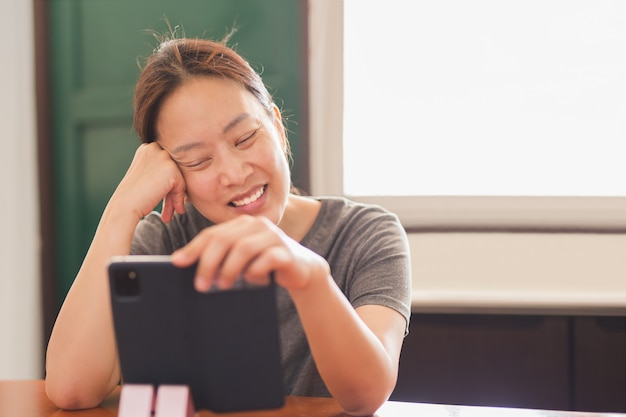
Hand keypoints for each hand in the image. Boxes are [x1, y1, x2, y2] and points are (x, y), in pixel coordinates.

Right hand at [113, 142, 186, 222]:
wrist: (124, 206)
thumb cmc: (132, 195)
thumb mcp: (146, 177)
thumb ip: (160, 172)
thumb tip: (178, 180)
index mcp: (147, 148)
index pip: (166, 165)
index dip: (166, 184)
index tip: (164, 199)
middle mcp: (155, 148)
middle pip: (174, 171)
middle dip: (172, 191)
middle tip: (169, 209)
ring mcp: (163, 157)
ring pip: (179, 178)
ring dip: (176, 196)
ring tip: (171, 212)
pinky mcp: (171, 169)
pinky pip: (182, 186)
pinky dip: (179, 199)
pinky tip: (175, 209)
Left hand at [171, 215, 329, 291]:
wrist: (302, 270)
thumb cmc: (265, 265)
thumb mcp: (241, 259)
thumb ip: (220, 256)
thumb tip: (185, 264)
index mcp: (243, 224)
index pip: (212, 234)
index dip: (193, 249)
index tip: (178, 263)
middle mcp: (257, 225)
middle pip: (225, 240)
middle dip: (208, 263)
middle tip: (200, 284)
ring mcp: (274, 236)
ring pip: (244, 248)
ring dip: (229, 269)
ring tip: (222, 285)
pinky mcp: (287, 252)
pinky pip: (267, 259)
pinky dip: (255, 271)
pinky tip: (251, 281)